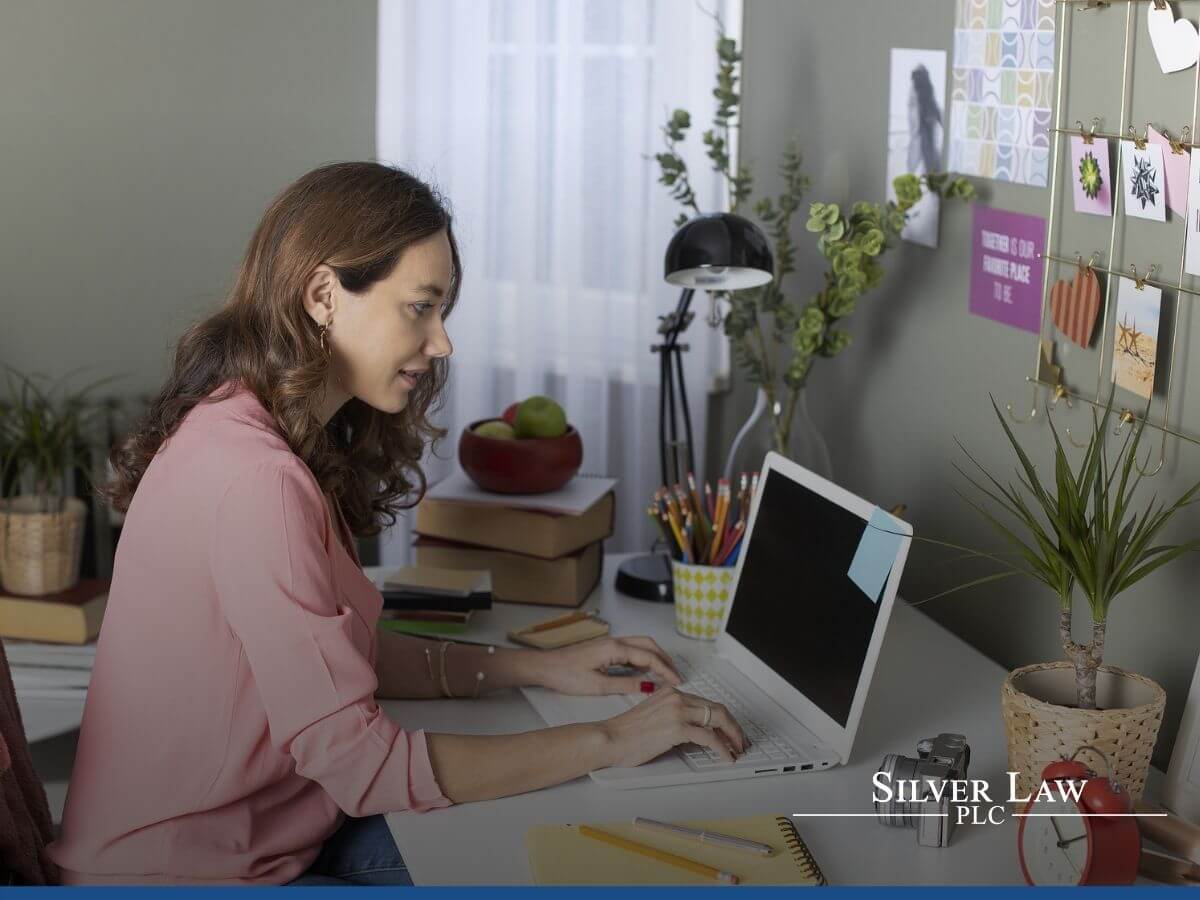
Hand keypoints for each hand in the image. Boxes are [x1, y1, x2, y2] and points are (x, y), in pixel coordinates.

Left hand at [533, 636, 681, 695]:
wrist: (544, 667)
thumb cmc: (564, 674)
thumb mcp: (597, 686)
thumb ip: (625, 685)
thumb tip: (648, 686)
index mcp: (614, 648)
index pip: (649, 657)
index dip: (665, 670)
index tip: (676, 682)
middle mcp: (614, 641)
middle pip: (649, 645)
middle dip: (666, 660)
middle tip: (676, 676)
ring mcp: (610, 643)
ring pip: (641, 645)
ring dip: (656, 657)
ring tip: (665, 674)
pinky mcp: (605, 648)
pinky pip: (632, 649)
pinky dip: (644, 657)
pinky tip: (646, 671)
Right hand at [599, 686, 748, 766]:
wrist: (609, 738)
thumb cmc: (625, 733)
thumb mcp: (653, 717)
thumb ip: (672, 717)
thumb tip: (692, 732)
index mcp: (671, 693)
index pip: (706, 703)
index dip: (722, 718)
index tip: (729, 730)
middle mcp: (676, 698)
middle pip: (717, 709)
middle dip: (733, 726)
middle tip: (740, 740)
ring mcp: (677, 711)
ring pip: (718, 719)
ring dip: (732, 736)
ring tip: (737, 749)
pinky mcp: (677, 728)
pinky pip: (709, 737)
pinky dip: (722, 748)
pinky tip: (725, 756)